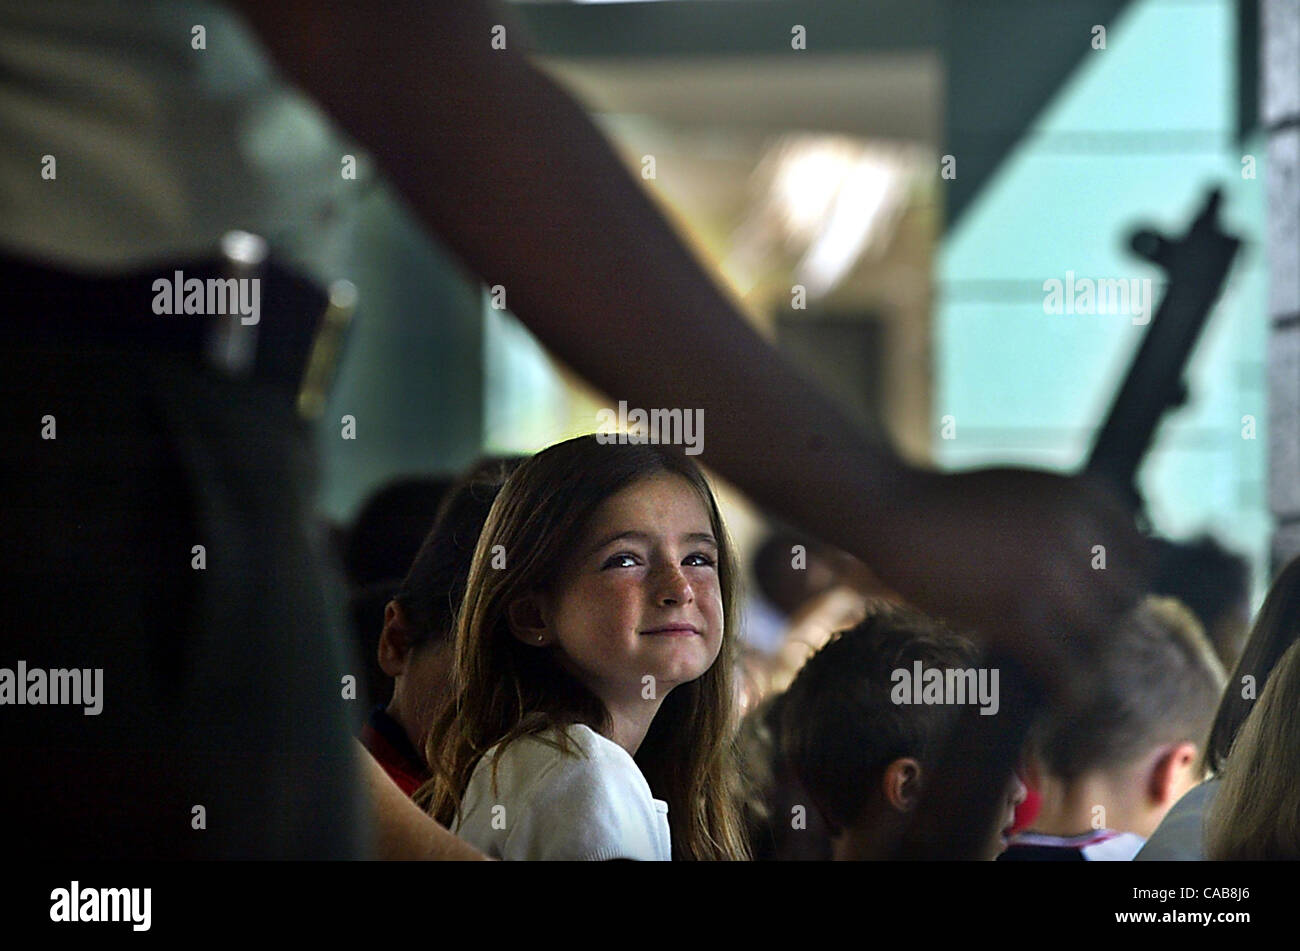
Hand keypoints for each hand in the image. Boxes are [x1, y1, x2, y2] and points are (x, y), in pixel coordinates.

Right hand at [869, 466, 1151, 700]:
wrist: (894, 508)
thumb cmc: (954, 504)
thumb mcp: (1027, 488)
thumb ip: (1074, 516)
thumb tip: (1116, 570)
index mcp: (1085, 491)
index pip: (1142, 556)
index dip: (1125, 586)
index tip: (1105, 605)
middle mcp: (1076, 527)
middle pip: (1123, 598)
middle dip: (1103, 620)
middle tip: (1077, 638)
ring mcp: (1046, 569)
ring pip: (1097, 634)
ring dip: (1086, 657)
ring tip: (1071, 671)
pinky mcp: (1014, 610)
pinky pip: (1062, 664)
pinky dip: (1068, 688)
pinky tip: (1064, 700)